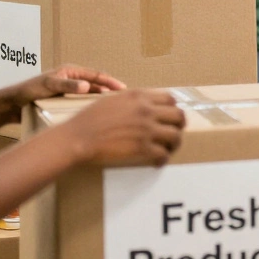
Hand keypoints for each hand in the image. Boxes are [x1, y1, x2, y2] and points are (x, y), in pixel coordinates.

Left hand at [7, 66, 125, 119]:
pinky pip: (83, 102)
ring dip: (101, 99)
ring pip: (91, 94)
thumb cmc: (28, 90)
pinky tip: (96, 115)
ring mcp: (69, 90)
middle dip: (110, 90)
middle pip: (96, 84)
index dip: (110, 81)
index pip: (96, 75)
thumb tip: (87, 86)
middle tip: (124, 100)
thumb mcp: (49, 85)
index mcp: (71, 71)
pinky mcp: (65, 100)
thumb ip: (67, 85)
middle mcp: (72, 80)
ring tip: (114, 108)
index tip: (123, 89)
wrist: (13, 104)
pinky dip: (92, 106)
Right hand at [63, 90, 184, 166]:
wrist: (79, 137)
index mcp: (139, 96)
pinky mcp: (142, 148)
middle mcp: (146, 110)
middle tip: (173, 134)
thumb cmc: (89, 119)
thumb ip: (131, 100)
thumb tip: (141, 103)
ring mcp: (146, 129)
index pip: (171, 99)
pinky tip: (158, 162)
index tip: (170, 117)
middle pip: (179, 116)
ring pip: (176, 136)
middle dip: (179, 126)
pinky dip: (163, 159)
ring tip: (168, 149)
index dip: (173, 109)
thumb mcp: (112, 99)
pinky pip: (163, 154)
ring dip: (174, 144)